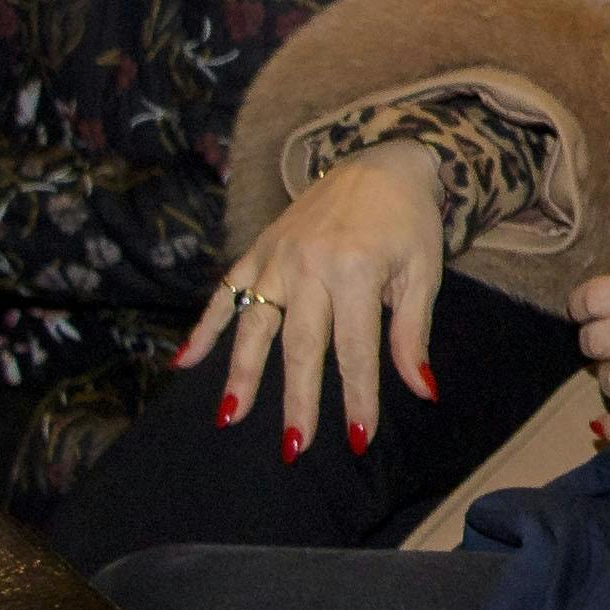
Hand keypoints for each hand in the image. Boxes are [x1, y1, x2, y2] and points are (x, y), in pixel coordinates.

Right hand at [180, 140, 444, 458]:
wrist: (383, 161)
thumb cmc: (409, 223)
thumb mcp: (424, 273)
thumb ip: (412, 334)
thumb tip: (422, 391)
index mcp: (355, 271)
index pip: (355, 349)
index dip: (357, 396)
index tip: (357, 438)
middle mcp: (308, 266)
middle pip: (299, 346)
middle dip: (296, 400)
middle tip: (293, 447)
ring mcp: (277, 257)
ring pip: (254, 325)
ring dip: (241, 373)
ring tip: (231, 417)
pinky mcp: (258, 249)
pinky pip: (226, 292)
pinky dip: (205, 327)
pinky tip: (185, 363)